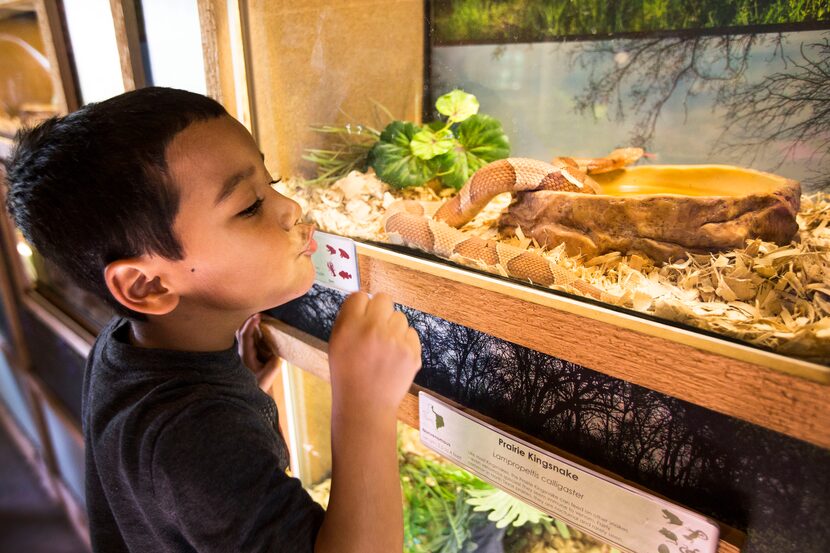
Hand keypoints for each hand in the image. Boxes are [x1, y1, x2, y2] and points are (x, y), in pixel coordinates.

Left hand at [236, 313, 280, 391]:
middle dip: (247, 318)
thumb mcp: (269, 375)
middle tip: (258, 308)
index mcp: (244, 355)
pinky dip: (249, 329)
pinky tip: (256, 324)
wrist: (245, 394)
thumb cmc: (257, 385)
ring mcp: (239, 351)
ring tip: (258, 314)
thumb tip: (277, 350)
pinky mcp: (242, 352)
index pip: (245, 335)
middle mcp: (239, 351)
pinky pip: (244, 337)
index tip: (258, 315)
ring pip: (240, 332)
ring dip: (248, 323)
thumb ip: (274, 363)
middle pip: (239, 329)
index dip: (251, 324)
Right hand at [328, 292, 421, 416]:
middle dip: (380, 311)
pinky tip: (393, 357)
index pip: (360, 296)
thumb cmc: (348, 374)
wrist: (365, 405)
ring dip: (393, 328)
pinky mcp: (411, 352)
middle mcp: (373, 329)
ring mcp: (395, 340)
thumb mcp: (336, 343)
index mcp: (349, 326)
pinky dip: (404, 342)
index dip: (361, 307)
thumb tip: (363, 298)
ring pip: (399, 317)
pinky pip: (411, 333)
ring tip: (384, 348)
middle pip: (383, 299)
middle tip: (375, 328)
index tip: (361, 317)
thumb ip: (348, 319)